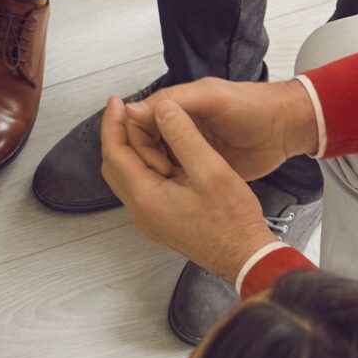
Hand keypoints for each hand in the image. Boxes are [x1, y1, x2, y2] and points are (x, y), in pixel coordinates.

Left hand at [100, 93, 282, 283]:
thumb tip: (164, 109)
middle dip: (118, 133)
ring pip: (127, 175)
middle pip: (114, 164)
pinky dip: (145, 164)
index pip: (115, 153)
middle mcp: (140, 211)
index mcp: (146, 198)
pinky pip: (141, 186)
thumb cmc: (232, 222)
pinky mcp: (159, 219)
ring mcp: (148, 218)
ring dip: (132, 148)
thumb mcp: (211, 170)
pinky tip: (162, 152)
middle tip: (125, 110)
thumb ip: (184, 136)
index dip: (113, 123)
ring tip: (147, 126)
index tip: (116, 102)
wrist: (244, 255)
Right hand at [130, 77, 315, 182]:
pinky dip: (172, 182)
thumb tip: (134, 108)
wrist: (286, 129)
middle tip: (161, 173)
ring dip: (157, 171)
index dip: (137, 137)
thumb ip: (176, 100)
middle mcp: (182, 126)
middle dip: (145, 157)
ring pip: (159, 160)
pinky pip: (179, 175)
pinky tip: (176, 191)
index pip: (141, 120)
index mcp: (179, 105)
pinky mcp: (204, 167)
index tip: (146, 155)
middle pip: (146, 142)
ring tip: (167, 185)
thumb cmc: (255, 107)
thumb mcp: (213, 98)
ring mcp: (192, 147)